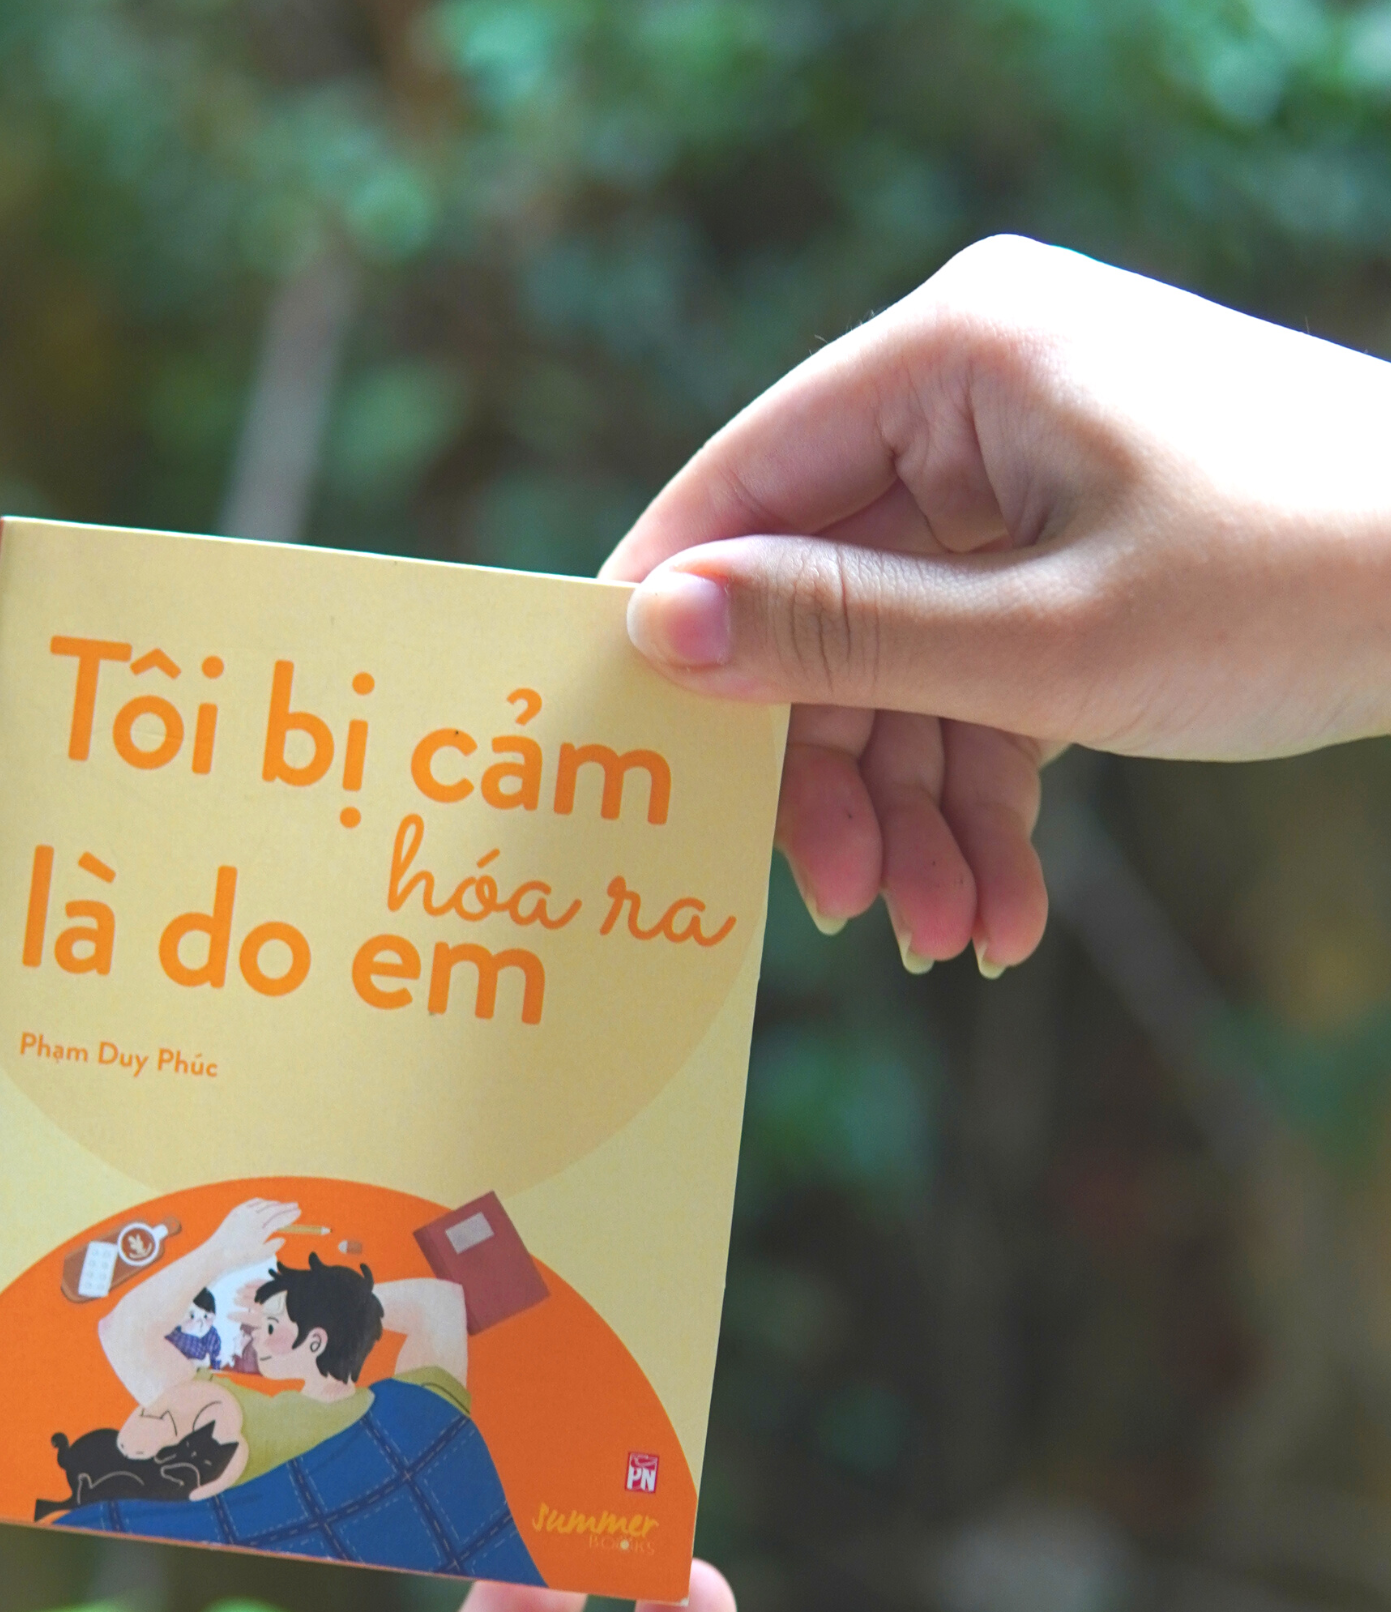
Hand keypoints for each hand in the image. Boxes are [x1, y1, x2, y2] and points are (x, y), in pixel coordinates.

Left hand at [206, 1198, 299, 1268]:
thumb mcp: (258, 1256)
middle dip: (286, 1207)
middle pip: (274, 1209)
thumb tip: (282, 1239)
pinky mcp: (236, 1212)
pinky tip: (265, 1202)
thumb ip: (272, 1247)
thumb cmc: (238, 1257)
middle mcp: (253, 1218)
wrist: (217, 1253)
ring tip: (282, 1205)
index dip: (290, 1215)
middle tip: (295, 1205)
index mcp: (260, 1230)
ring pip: (263, 1204)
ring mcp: (244, 1213)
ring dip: (274, 1204)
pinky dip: (261, 1201)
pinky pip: (252, 1202)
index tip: (298, 1212)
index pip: (280, 1219)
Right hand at [605, 234, 1390, 973]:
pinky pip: (976, 675)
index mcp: (951, 361)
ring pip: (897, 662)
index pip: (742, 487)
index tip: (626, 755)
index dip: (675, 624)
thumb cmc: (1303, 586)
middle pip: (819, 604)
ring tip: (948, 933)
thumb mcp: (1042, 641)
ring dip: (916, 811)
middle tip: (839, 904)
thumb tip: (650, 629)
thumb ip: (833, 635)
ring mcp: (1023, 478)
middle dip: (837, 772)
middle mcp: (970, 402)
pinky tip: (997, 907)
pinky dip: (981, 792)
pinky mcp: (1069, 552)